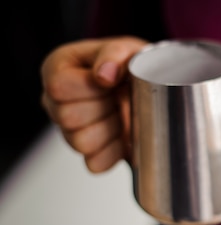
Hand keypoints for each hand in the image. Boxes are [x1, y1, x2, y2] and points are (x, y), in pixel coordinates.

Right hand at [40, 36, 147, 172]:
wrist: (151, 92)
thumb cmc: (133, 68)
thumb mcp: (128, 50)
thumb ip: (114, 54)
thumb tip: (104, 74)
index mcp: (58, 70)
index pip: (59, 87)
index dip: (90, 89)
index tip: (111, 83)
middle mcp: (55, 102)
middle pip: (68, 118)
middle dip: (103, 109)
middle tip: (119, 99)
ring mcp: (68, 132)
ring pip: (82, 143)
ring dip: (110, 130)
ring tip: (121, 114)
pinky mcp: (87, 155)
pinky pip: (96, 163)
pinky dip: (116, 151)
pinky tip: (123, 134)